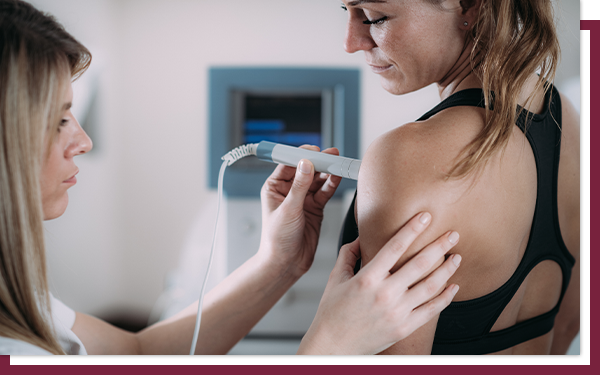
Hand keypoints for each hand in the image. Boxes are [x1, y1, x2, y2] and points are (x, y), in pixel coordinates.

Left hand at [258, 146, 342, 276]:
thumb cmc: (277, 239)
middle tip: (332, 155)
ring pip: (317, 180)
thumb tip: (305, 164)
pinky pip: (325, 192)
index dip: (302, 156)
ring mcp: (303, 199)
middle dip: (319, 162)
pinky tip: (338, 177)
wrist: (286, 263)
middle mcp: (289, 191)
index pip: (289, 164)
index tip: (315, 151)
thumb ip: (299, 186)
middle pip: (306, 169)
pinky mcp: (315, 208)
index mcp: (274, 187)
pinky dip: (332, 184)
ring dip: (328, 172)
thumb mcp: (288, 210)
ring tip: (339, 164)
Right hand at [297, 212, 460, 354]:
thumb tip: (361, 237)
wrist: (333, 346)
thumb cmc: (332, 312)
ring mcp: (397, 312)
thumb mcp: (335, 278)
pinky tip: (453, 286)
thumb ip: (348, 254)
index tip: (426, 216)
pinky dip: (445, 297)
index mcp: (367, 278)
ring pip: (430, 286)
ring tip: (456, 257)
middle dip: (439, 245)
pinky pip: (431, 310)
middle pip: (420, 264)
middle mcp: (385, 294)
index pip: (395, 246)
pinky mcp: (404, 327)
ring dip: (447, 269)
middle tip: (453, 234)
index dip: (412, 228)